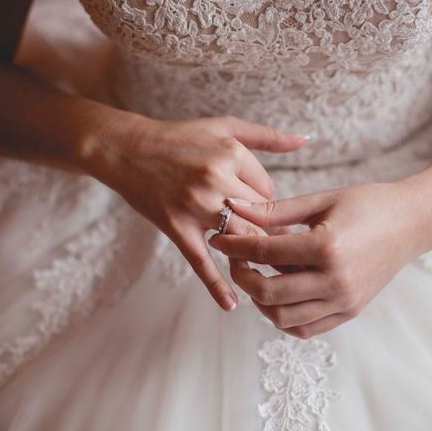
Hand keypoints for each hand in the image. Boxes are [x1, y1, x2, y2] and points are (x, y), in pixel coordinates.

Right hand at [79, 113, 307, 310]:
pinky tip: (231, 304)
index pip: (269, 191)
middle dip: (269, 231)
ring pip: (241, 238)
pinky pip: (200, 260)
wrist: (126, 149)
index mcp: (232, 154)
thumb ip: (267, 136)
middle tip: (283, 249)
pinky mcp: (176, 227)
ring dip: (255, 254)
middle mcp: (216, 179)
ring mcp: (195, 206)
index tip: (260, 210)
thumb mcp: (224, 126)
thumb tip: (305, 141)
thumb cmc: (178, 136)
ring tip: (271, 270)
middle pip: (261, 217)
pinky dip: (216, 284)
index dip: (268, 203)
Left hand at [208, 182, 430, 336]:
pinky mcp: (350, 312)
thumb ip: (275, 210)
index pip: (264, 253)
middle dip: (241, 275)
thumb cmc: (368, 204)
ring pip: (282, 318)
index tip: (218, 237)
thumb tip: (235, 209)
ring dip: (259, 300)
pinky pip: (305, 328)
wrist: (412, 222)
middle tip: (235, 258)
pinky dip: (283, 316)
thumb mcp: (321, 200)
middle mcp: (335, 281)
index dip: (234, 245)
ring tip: (257, 275)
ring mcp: (344, 301)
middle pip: (267, 293)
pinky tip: (278, 293)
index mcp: (327, 248)